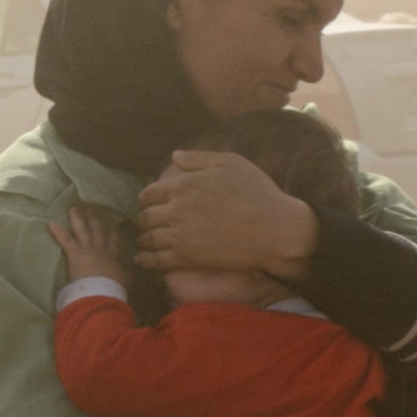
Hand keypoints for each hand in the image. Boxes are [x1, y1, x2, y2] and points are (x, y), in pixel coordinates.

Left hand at [42, 206, 124, 285]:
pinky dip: (57, 232)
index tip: (114, 224)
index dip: (114, 233)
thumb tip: (132, 271)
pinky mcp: (74, 253)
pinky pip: (64, 240)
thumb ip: (127, 275)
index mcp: (112, 258)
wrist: (102, 292)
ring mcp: (87, 249)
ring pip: (81, 230)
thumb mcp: (126, 282)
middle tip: (91, 209)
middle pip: (97, 232)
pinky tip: (50, 223)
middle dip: (94, 220)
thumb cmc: (114, 289)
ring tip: (73, 209)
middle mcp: (100, 250)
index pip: (114, 243)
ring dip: (77, 219)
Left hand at [135, 150, 319, 279]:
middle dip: (144, 219)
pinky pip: (157, 260)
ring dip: (143, 240)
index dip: (146, 200)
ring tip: (143, 241)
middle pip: (145, 217)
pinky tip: (142, 259)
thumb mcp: (230, 163)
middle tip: (147, 223)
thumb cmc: (258, 192)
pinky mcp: (187, 258)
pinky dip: (145, 259)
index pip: (149, 194)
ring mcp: (180, 235)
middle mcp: (176, 210)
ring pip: (148, 238)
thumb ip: (198, 159)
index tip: (149, 204)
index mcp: (183, 185)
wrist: (275, 229)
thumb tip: (174, 156)